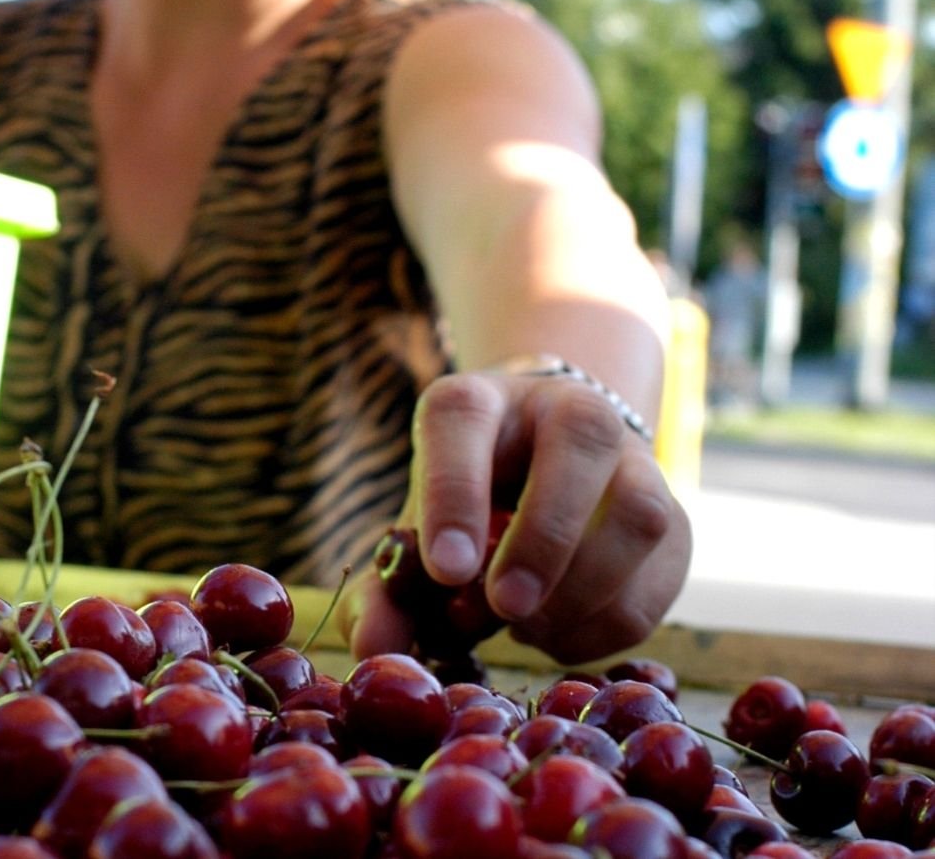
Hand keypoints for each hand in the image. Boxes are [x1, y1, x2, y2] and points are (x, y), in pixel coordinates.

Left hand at [338, 367, 691, 665]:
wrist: (542, 472)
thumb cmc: (463, 512)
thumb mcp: (416, 536)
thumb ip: (388, 593)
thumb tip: (374, 650)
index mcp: (479, 401)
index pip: (462, 418)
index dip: (454, 492)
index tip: (445, 569)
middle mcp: (566, 409)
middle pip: (580, 440)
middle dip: (544, 536)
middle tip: (506, 606)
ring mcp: (633, 458)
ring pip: (641, 511)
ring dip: (585, 587)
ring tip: (526, 625)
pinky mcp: (676, 517)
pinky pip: (662, 573)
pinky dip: (608, 621)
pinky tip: (556, 635)